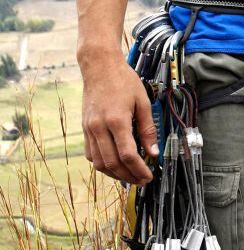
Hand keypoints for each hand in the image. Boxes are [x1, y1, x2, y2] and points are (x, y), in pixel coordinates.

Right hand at [80, 51, 156, 184]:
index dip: (139, 169)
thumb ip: (148, 129)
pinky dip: (103, 164)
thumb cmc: (124, 81)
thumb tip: (154, 153)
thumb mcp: (143, 103)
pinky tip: (115, 165)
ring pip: (99, 162)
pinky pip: (91, 154)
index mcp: (116, 121)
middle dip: (128, 176)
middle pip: (112, 163)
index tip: (149, 176)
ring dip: (115, 174)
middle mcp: (99, 127)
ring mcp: (89, 129)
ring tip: (130, 177)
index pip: (127, 155)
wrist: (99, 67)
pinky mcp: (84, 128)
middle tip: (142, 181)